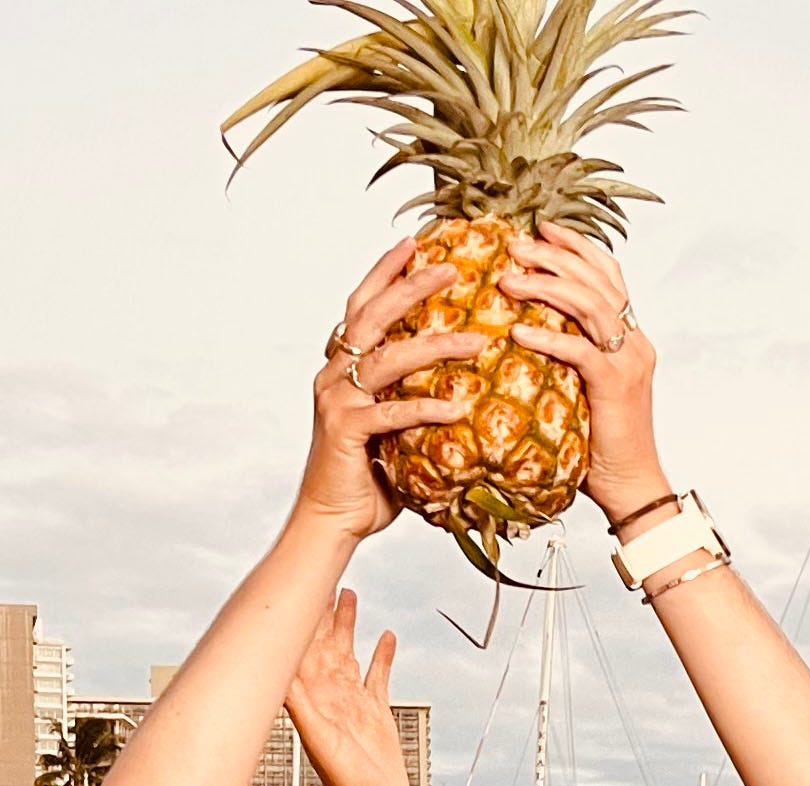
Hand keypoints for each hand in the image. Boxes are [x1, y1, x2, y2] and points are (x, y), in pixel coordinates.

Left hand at [286, 590, 410, 785]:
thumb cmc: (342, 783)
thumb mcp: (318, 736)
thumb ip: (298, 700)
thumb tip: (275, 664)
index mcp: (312, 693)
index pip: (302, 641)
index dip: (302, 610)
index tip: (303, 576)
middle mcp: (329, 692)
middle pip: (323, 638)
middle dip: (322, 607)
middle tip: (325, 570)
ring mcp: (351, 701)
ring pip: (348, 651)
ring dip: (347, 623)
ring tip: (348, 593)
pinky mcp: (375, 713)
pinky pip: (378, 676)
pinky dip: (382, 655)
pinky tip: (387, 638)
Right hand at [299, 238, 489, 539]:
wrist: (331, 519)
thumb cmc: (370, 474)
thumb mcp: (395, 424)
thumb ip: (414, 393)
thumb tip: (468, 377)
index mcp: (341, 364)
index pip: (362, 303)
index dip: (385, 271)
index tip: (415, 242)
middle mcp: (333, 373)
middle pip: (372, 316)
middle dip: (411, 286)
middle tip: (451, 267)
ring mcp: (336, 400)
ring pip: (387, 359)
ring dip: (435, 345)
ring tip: (478, 339)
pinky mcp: (345, 431)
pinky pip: (391, 413)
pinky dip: (427, 409)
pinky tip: (460, 410)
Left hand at [498, 227, 668, 521]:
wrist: (631, 485)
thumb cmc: (600, 444)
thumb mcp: (582, 389)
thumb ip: (566, 357)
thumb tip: (520, 334)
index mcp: (629, 335)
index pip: (608, 273)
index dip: (577, 246)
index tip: (541, 227)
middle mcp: (634, 340)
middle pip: (596, 279)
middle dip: (553, 257)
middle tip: (513, 246)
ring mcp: (628, 361)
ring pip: (590, 304)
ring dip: (546, 287)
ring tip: (507, 281)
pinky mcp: (615, 385)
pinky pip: (581, 351)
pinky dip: (548, 338)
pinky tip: (519, 332)